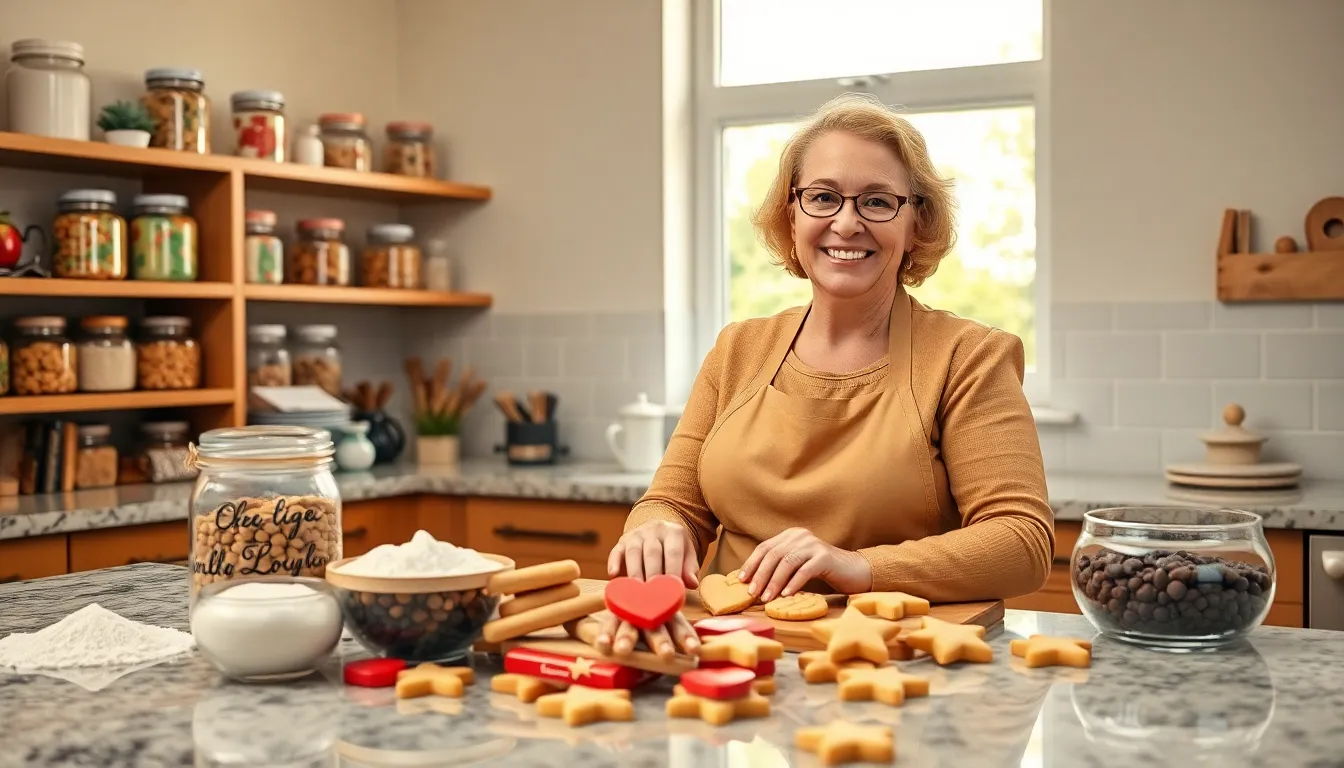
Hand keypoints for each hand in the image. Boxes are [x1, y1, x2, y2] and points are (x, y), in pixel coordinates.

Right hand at [592, 611, 700, 658]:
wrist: (630, 592)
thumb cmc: (654, 616)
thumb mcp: (669, 623)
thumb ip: (681, 636)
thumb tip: (697, 652)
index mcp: (667, 613)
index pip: (679, 626)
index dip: (687, 638)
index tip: (695, 651)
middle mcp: (650, 613)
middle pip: (656, 628)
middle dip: (661, 641)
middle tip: (666, 655)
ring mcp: (630, 612)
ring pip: (630, 626)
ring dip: (627, 638)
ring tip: (623, 651)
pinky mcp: (613, 614)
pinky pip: (608, 624)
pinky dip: (605, 635)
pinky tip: (603, 646)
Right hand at [606, 521, 700, 586]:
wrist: (659, 530)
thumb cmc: (674, 549)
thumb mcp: (687, 554)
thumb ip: (690, 569)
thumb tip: (692, 583)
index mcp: (673, 532)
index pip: (673, 553)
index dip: (672, 571)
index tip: (671, 590)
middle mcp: (654, 530)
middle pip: (652, 552)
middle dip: (652, 575)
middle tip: (653, 596)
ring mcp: (636, 534)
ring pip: (633, 552)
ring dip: (635, 573)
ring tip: (636, 592)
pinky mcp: (622, 541)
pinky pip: (616, 551)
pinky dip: (613, 562)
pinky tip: (613, 575)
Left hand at [738, 527, 872, 601]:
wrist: (854, 571)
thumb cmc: (822, 572)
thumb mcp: (797, 565)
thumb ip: (779, 567)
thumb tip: (752, 583)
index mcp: (790, 535)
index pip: (765, 547)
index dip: (751, 563)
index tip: (741, 580)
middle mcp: (800, 536)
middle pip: (773, 554)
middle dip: (760, 574)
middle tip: (751, 593)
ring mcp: (813, 545)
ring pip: (787, 562)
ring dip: (774, 582)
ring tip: (766, 598)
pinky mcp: (825, 557)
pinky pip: (804, 570)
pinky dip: (793, 583)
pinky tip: (785, 595)